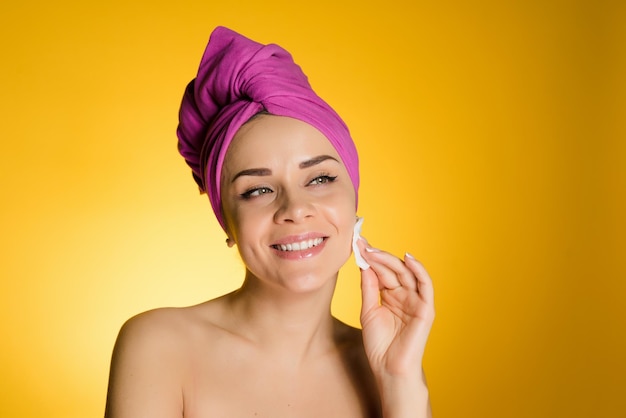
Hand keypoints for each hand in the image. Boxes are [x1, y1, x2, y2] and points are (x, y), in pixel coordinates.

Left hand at [357, 238, 434, 379]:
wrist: (388, 369)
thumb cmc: (379, 345)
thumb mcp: (368, 311)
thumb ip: (369, 288)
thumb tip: (365, 264)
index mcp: (390, 295)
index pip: (381, 271)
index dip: (370, 258)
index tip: (356, 244)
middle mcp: (404, 295)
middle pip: (392, 269)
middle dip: (377, 255)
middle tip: (362, 245)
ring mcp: (415, 300)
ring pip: (406, 273)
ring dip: (390, 260)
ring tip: (373, 251)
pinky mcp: (426, 308)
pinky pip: (425, 285)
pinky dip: (419, 270)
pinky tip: (408, 258)